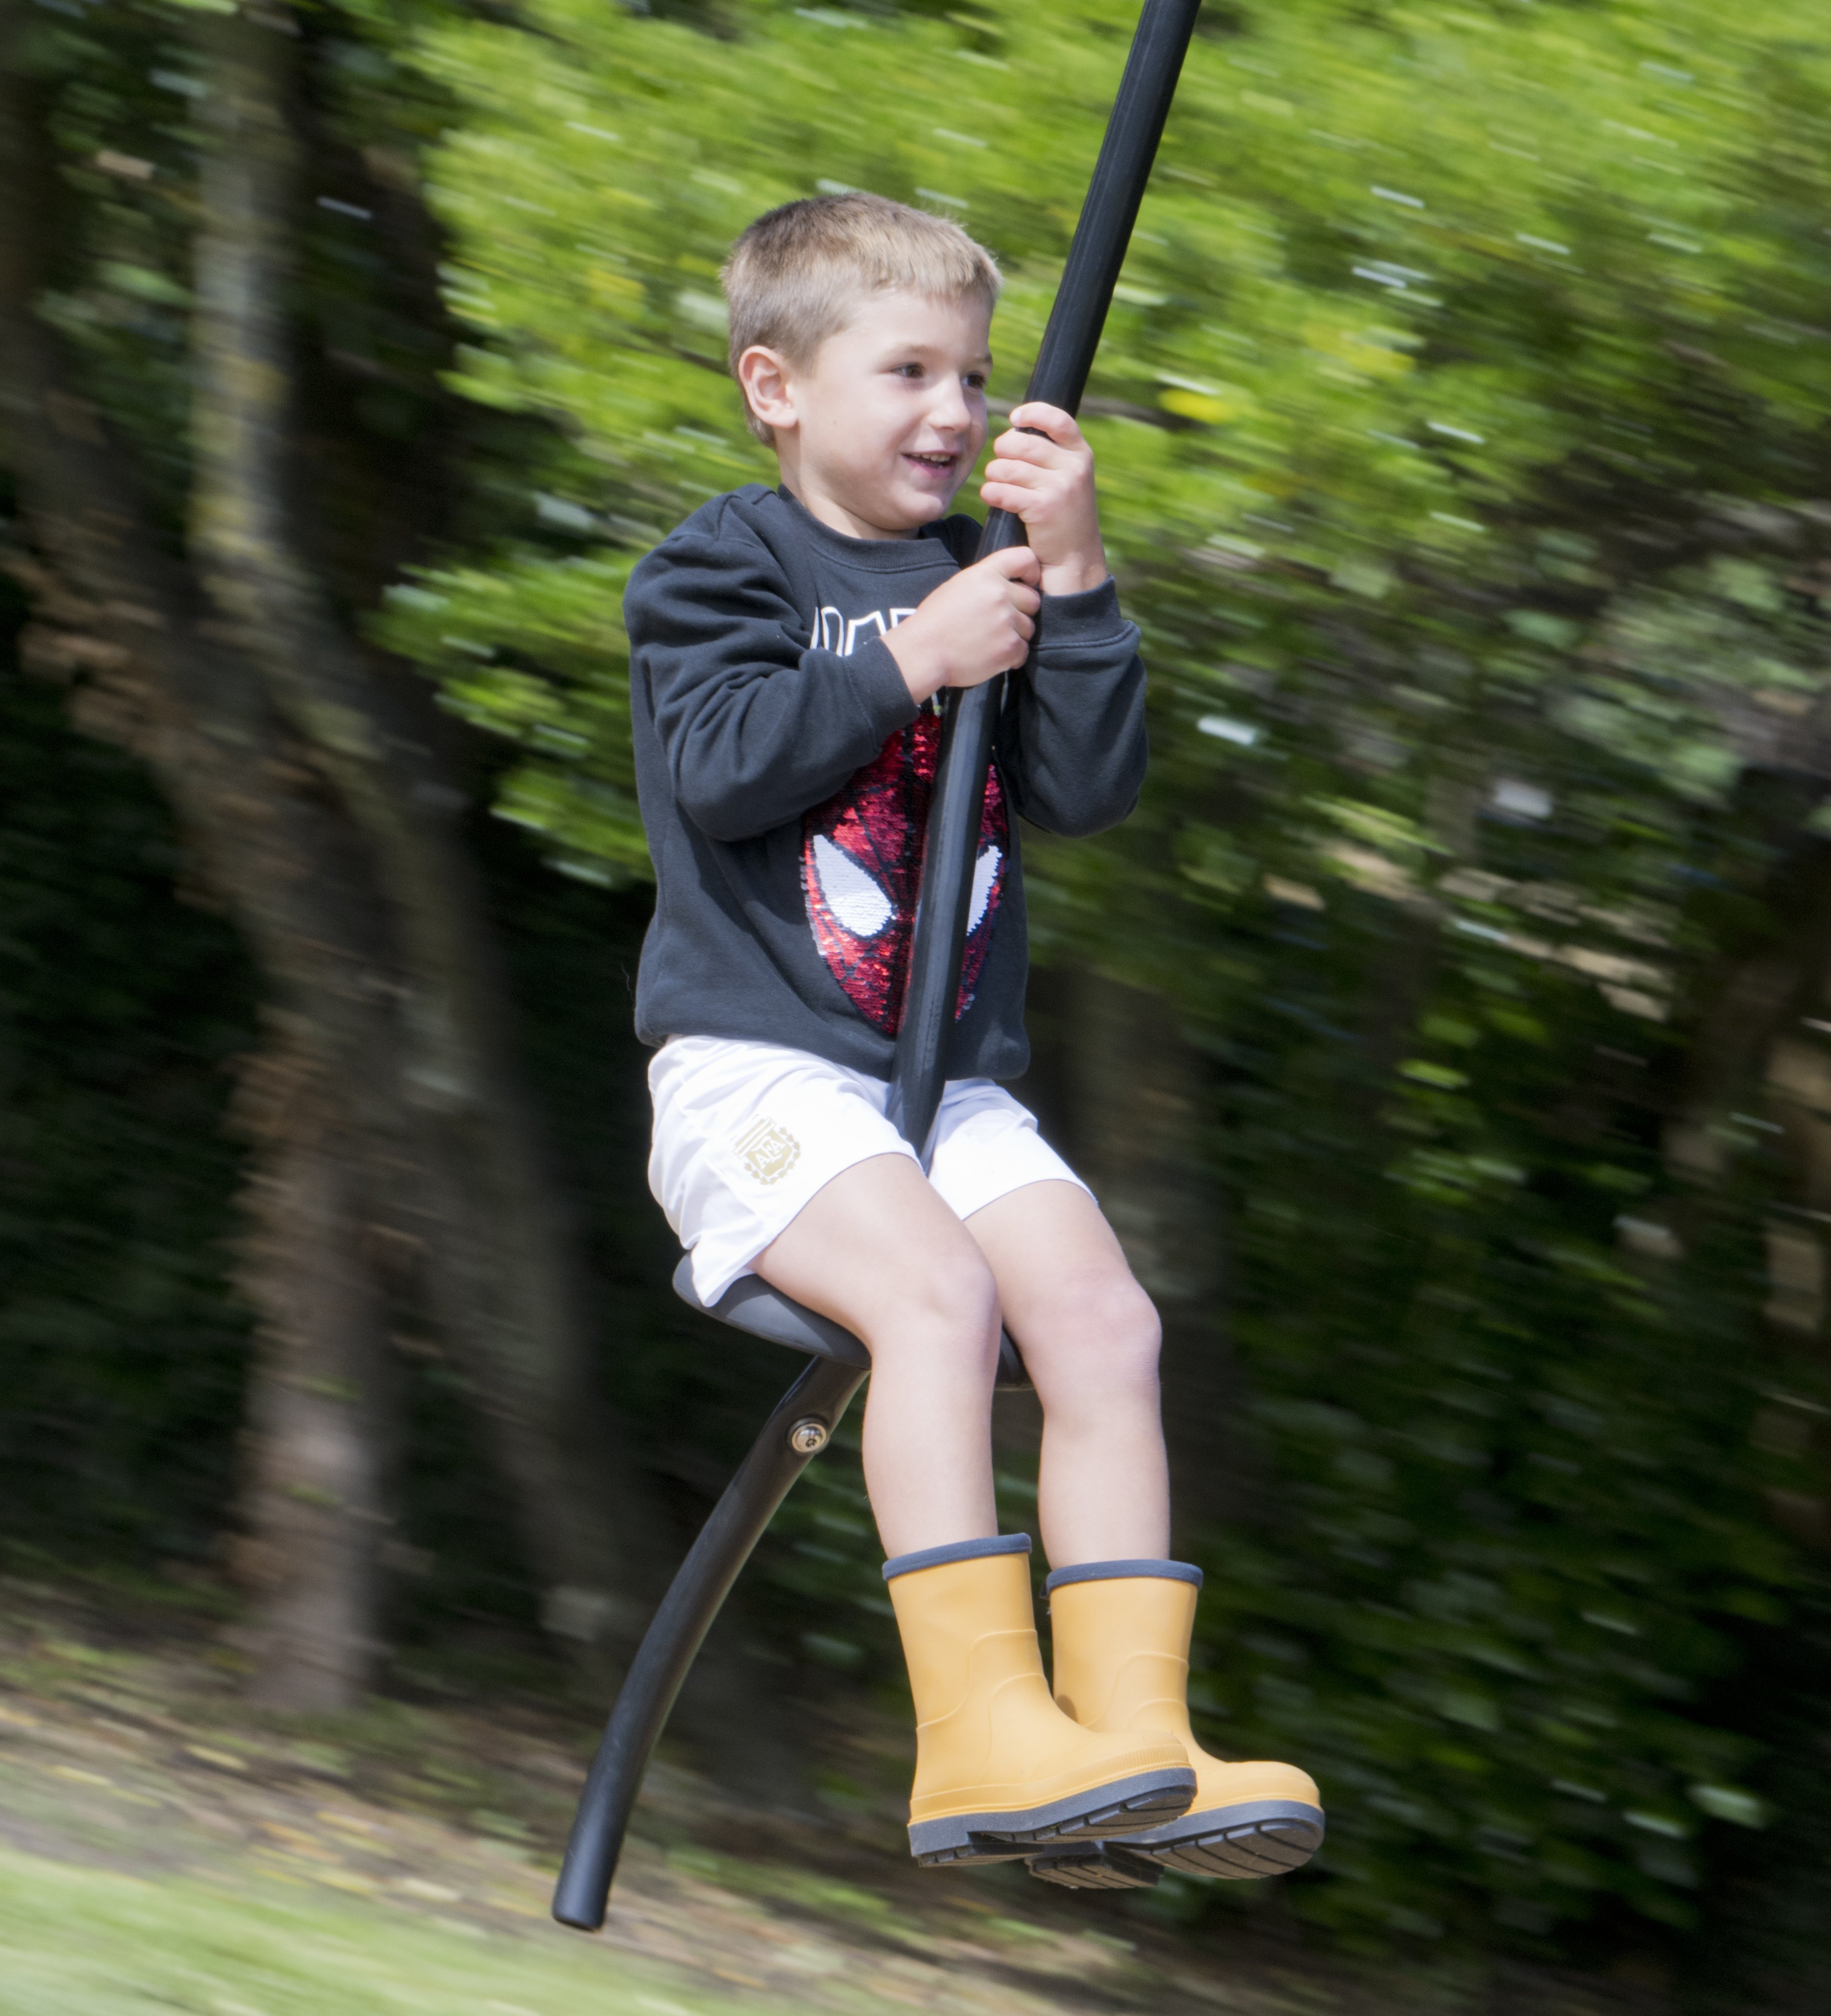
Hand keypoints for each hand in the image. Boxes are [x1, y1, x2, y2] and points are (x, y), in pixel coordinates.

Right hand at [883, 547, 1042, 703]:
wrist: (922, 653)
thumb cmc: (934, 622)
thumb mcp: (956, 587)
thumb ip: (985, 582)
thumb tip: (1009, 585)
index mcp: (985, 575)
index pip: (1025, 558)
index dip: (1031, 571)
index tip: (1028, 582)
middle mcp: (999, 594)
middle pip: (1032, 600)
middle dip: (1021, 612)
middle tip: (998, 623)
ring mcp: (1006, 621)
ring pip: (1028, 628)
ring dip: (1014, 635)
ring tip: (989, 641)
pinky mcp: (1010, 647)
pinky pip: (1023, 651)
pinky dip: (1011, 657)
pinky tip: (990, 655)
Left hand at [979, 403, 1109, 595]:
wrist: (1074, 561)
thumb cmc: (1062, 518)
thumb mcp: (1068, 480)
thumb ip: (1051, 455)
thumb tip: (1015, 429)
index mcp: (1081, 455)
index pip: (1057, 419)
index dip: (1033, 413)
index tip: (1015, 418)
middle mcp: (1074, 468)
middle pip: (1021, 443)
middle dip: (1002, 452)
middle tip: (1001, 467)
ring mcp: (1060, 488)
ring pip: (1007, 467)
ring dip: (994, 476)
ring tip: (997, 485)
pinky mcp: (1043, 508)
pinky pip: (1003, 490)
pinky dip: (992, 493)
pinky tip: (992, 497)